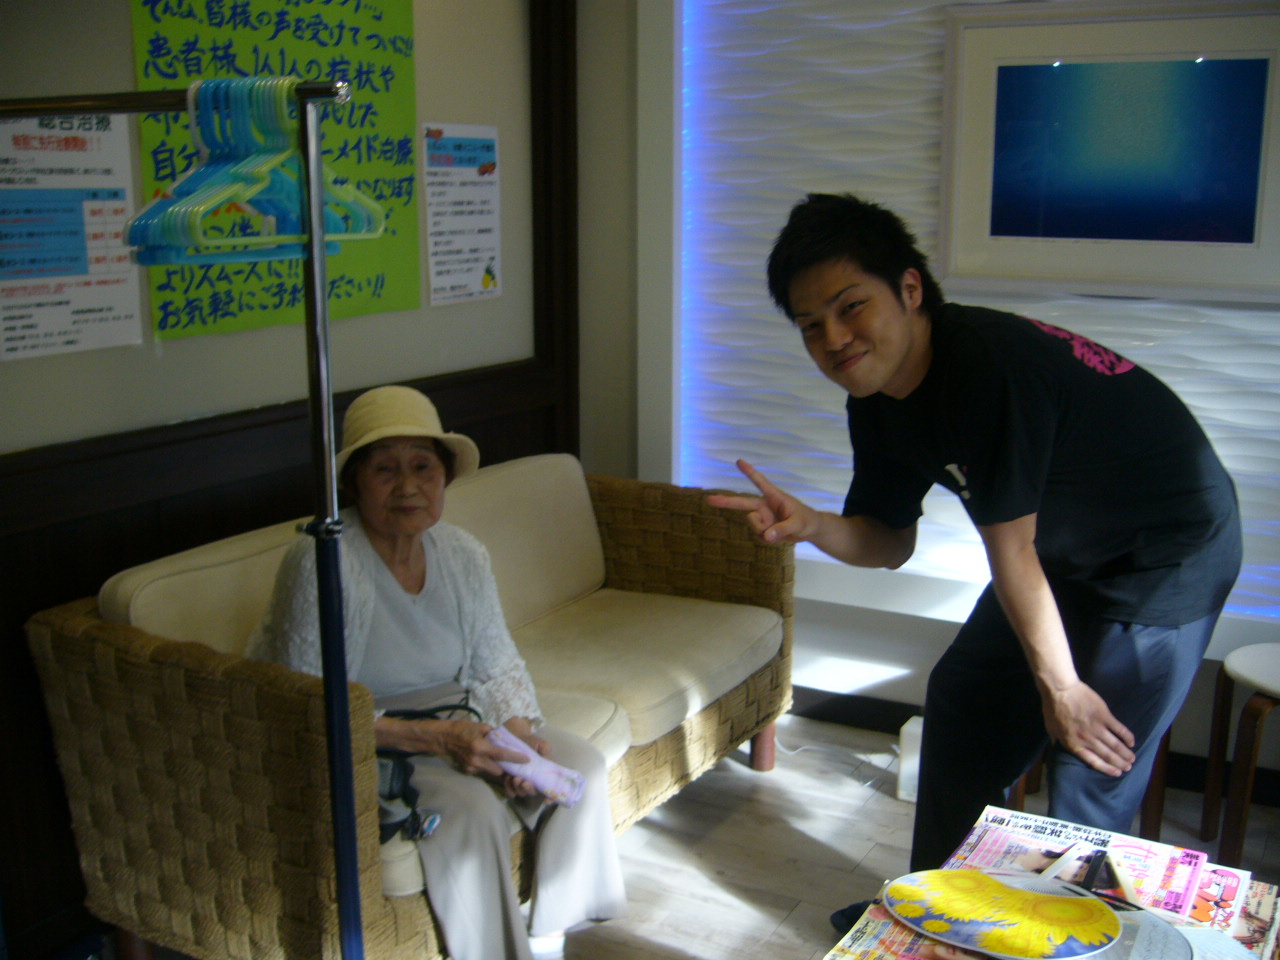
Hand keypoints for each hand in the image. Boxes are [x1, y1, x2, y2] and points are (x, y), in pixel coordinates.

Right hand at [376, 716, 531, 779]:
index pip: (502, 754)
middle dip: (505, 766)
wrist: (442, 738)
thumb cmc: (461, 728)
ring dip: (495, 767)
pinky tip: (483, 759)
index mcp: (480, 746)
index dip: (516, 758)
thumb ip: (493, 734)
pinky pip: (481, 771)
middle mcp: (477, 759)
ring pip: (490, 771)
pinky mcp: (466, 771)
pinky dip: (484, 766)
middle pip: (499, 769)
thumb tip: (505, 738)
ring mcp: (471, 767)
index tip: (527, 759)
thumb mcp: (479, 726)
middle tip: (511, 760)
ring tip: (497, 759)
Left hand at [496, 718, 550, 798]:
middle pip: (533, 792)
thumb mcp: (539, 743)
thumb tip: (547, 760)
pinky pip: (510, 791)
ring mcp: (521, 780)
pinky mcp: (510, 780)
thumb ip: (545, 750)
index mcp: (542, 772)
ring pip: (521, 793)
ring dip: (519, 788)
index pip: (548, 787)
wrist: (511, 737)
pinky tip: (508, 779)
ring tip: (515, 779)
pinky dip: (509, 788)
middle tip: (524, 782)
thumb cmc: (527, 740)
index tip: (547, 799)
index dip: (550, 796)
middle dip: (529, 789)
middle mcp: (533, 779)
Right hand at [706, 459, 820, 544]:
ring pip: (752, 525)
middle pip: (742, 503)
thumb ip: (782, 529)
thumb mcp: (798, 524)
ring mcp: (763, 517)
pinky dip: (766, 539)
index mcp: (775, 497)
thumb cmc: (806, 521)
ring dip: (762, 531)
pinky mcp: (763, 528)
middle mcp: (765, 506)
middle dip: (725, 502)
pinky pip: (758, 536)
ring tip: (778, 532)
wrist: (810, 531)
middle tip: (709, 500)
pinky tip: (776, 537)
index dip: (749, 472)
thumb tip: (766, 535)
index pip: (760, 483)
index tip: (739, 461)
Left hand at [1041, 681, 1135, 776]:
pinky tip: (1132, 742)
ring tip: (1132, 759)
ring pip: (1115, 745)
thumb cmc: (1052, 708)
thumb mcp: (1050, 728)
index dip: (1107, 769)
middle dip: (1120, 763)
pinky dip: (1127, 737)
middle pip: (1108, 755)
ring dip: (1126, 753)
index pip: (1094, 762)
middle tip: (1129, 767)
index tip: (1117, 773)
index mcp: (1074, 744)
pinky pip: (1119, 729)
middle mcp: (1087, 739)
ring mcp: (1097, 728)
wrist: (1060, 689)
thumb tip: (1057, 747)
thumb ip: (1056, 739)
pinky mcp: (1104, 716)